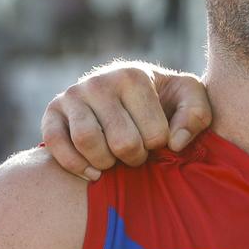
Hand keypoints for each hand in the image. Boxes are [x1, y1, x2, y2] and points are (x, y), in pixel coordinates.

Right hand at [40, 62, 211, 179]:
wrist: (125, 91)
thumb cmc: (163, 98)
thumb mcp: (189, 96)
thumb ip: (197, 114)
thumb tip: (176, 143)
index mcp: (134, 76)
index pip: (154, 133)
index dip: (160, 146)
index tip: (158, 140)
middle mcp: (99, 82)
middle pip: (122, 141)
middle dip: (135, 158)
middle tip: (138, 154)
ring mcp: (72, 95)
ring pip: (87, 142)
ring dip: (106, 163)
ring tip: (116, 160)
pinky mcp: (51, 112)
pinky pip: (55, 144)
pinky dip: (75, 165)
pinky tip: (94, 172)